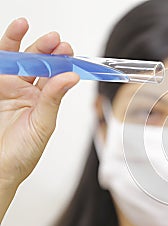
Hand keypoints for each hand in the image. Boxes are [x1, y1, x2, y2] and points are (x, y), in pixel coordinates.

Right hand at [0, 18, 78, 188]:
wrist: (0, 169)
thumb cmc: (23, 154)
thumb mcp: (43, 124)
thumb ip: (53, 99)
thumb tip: (71, 77)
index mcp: (43, 100)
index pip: (54, 75)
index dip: (60, 61)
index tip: (67, 50)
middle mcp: (26, 92)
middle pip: (35, 63)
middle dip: (44, 48)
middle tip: (53, 39)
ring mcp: (6, 90)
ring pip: (14, 61)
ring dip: (19, 43)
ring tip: (24, 25)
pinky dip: (2, 54)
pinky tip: (9, 46)